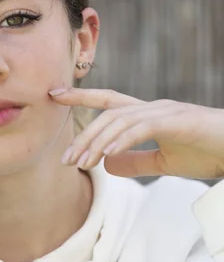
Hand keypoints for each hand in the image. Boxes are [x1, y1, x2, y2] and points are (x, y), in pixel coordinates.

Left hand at [49, 87, 223, 179]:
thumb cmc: (206, 152)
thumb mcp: (165, 162)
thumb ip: (137, 162)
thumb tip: (108, 165)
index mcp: (148, 115)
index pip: (108, 101)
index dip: (82, 97)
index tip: (55, 95)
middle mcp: (152, 108)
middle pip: (108, 115)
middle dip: (84, 135)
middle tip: (66, 160)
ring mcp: (165, 112)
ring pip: (120, 121)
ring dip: (98, 143)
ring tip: (82, 164)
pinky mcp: (178, 121)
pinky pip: (142, 128)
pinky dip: (122, 139)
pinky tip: (108, 153)